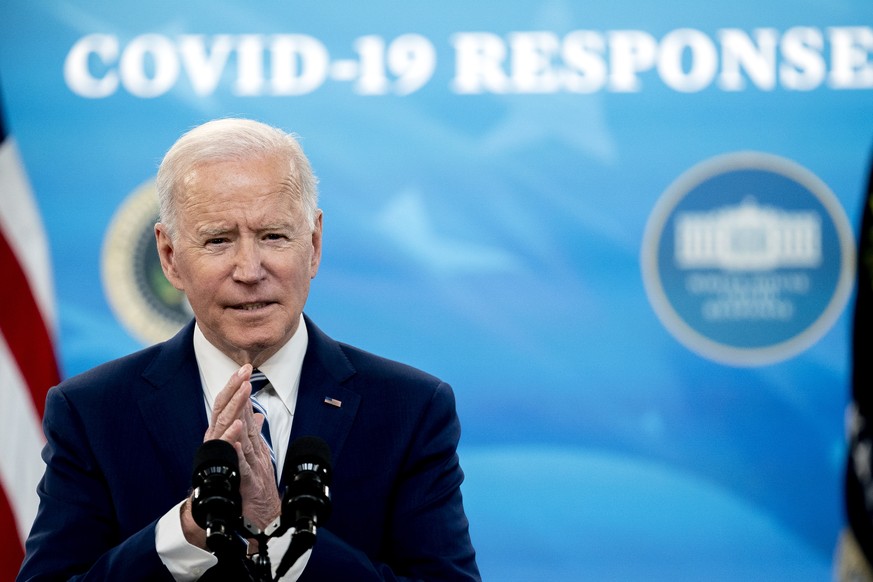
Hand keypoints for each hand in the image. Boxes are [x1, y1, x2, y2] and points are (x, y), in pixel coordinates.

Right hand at [205, 365, 281, 530]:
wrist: (231, 512)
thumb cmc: (237, 479)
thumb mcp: (248, 449)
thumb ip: (249, 431)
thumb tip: (256, 415)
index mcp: (222, 434)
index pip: (227, 405)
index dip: (235, 386)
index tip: (246, 369)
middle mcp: (216, 442)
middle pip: (222, 409)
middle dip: (233, 388)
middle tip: (244, 370)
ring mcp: (218, 455)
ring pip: (224, 425)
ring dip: (235, 406)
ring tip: (244, 389)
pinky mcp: (225, 470)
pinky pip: (227, 452)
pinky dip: (231, 438)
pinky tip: (238, 427)